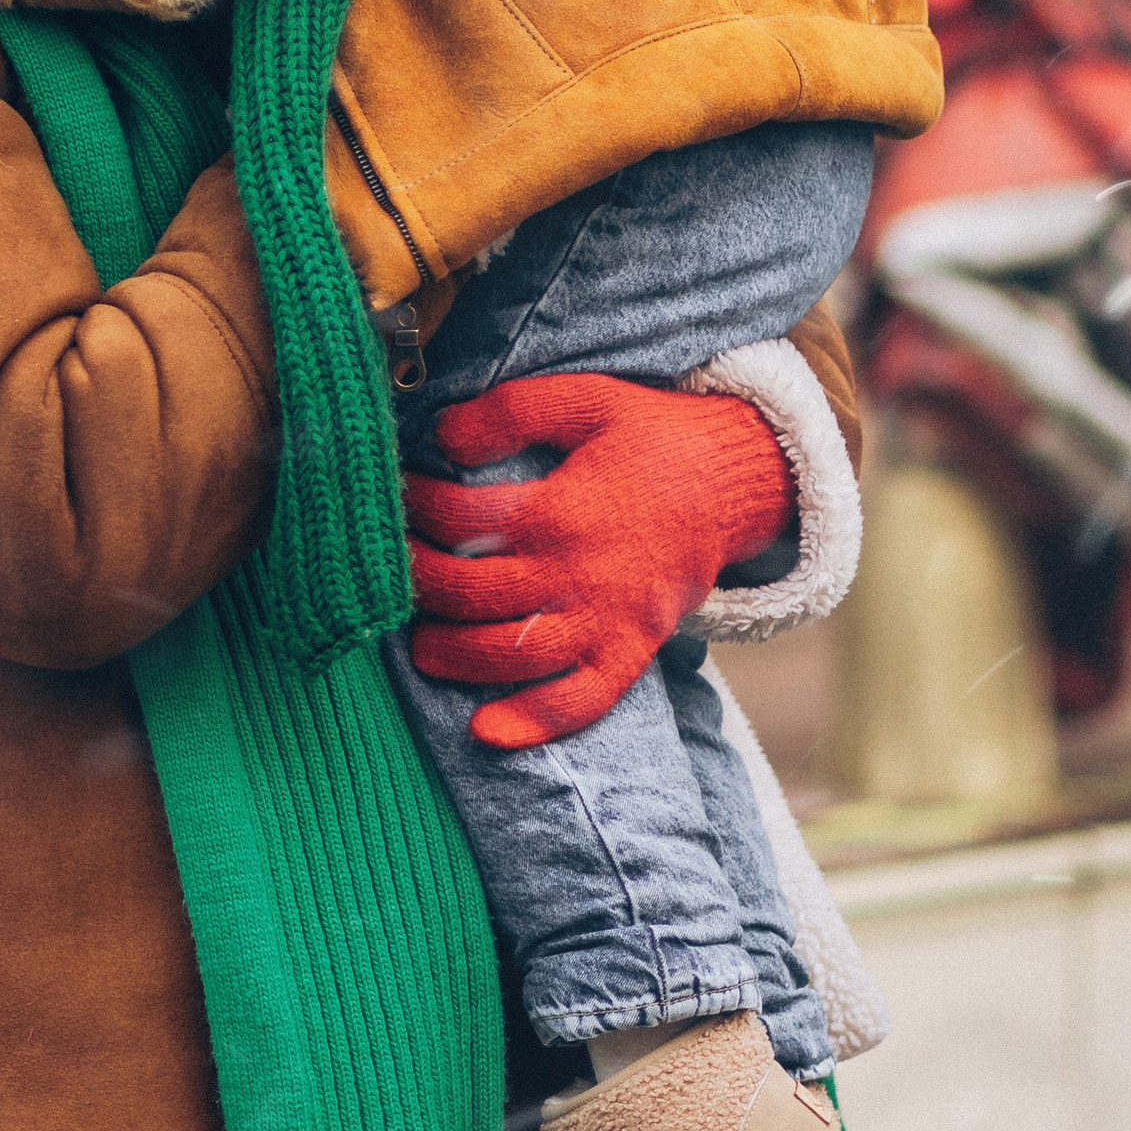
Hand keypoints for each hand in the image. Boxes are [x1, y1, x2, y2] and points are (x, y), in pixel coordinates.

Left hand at [402, 372, 793, 748]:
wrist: (735, 483)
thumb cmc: (653, 437)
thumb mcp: (586, 399)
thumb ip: (512, 411)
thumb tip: (441, 437)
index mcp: (561, 509)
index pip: (462, 519)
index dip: (417, 506)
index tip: (398, 495)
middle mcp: (578, 573)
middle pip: (475, 593)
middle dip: (421, 583)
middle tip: (395, 570)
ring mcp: (606, 620)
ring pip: (514, 655)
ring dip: (455, 656)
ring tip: (421, 646)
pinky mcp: (630, 650)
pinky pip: (582, 700)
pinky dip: (535, 722)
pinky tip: (486, 731)